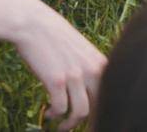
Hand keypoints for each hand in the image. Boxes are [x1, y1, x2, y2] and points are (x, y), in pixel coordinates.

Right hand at [7, 0, 104, 128]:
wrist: (34, 24)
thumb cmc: (56, 38)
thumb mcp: (82, 51)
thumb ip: (90, 68)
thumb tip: (92, 91)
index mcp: (101, 64)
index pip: (112, 94)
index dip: (106, 111)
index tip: (96, 121)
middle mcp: (93, 70)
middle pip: (100, 106)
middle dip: (90, 122)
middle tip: (78, 127)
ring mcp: (75, 76)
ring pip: (81, 112)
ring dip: (70, 124)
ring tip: (62, 126)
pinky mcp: (56, 80)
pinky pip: (60, 108)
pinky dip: (55, 114)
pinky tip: (49, 113)